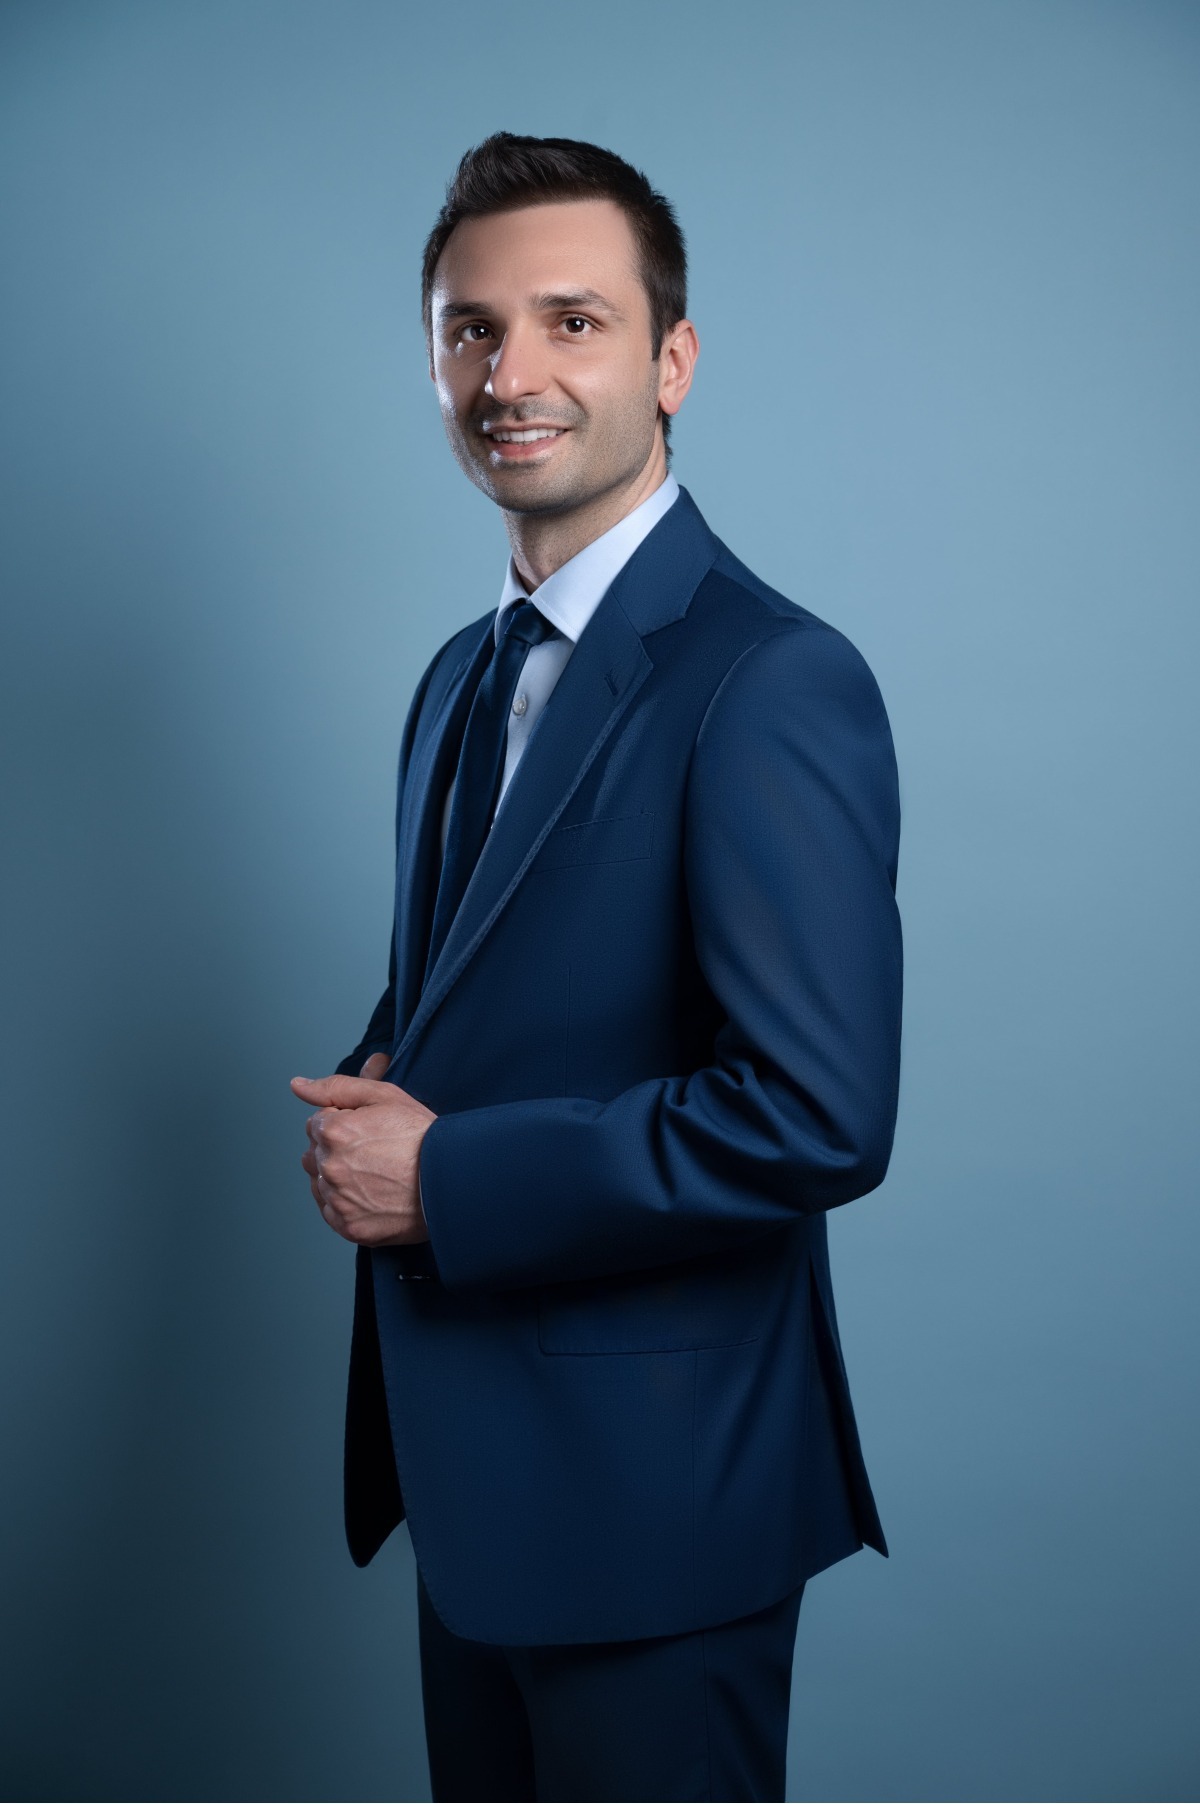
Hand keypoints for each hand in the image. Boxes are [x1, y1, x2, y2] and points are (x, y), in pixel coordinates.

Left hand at [290, 1056, 436, 1245]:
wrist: (451, 1180)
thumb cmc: (422, 1137)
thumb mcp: (384, 1096)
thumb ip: (336, 1087)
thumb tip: (298, 1085)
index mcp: (333, 1131)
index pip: (317, 1123)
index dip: (343, 1123)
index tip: (369, 1131)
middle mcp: (330, 1167)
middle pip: (314, 1152)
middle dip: (336, 1148)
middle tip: (374, 1151)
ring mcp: (338, 1200)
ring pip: (320, 1182)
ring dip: (337, 1176)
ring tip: (373, 1172)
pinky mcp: (348, 1226)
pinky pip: (330, 1211)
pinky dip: (345, 1203)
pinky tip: (371, 1192)